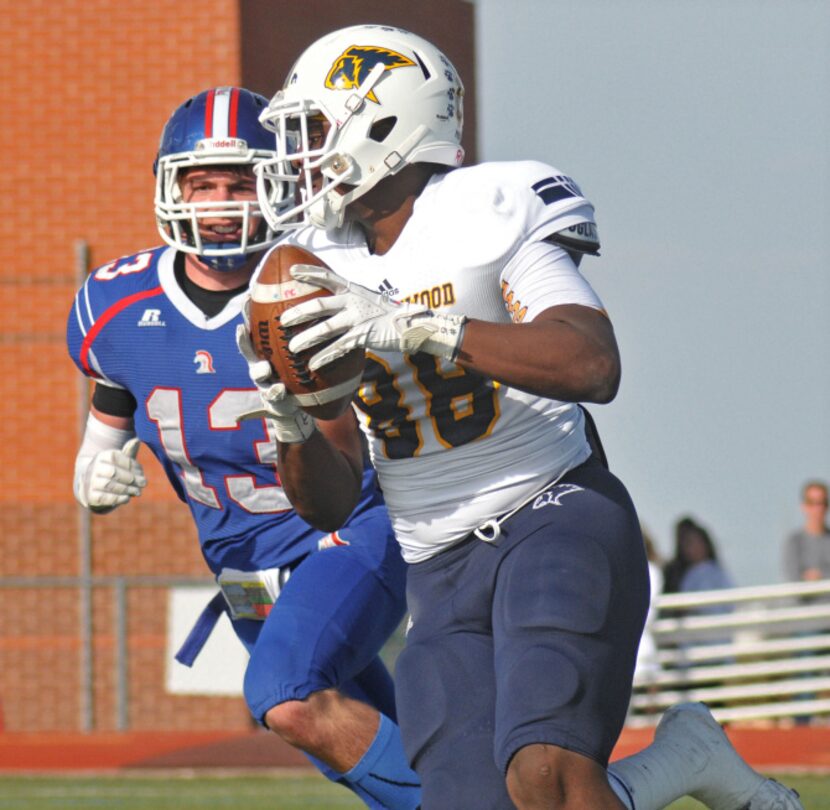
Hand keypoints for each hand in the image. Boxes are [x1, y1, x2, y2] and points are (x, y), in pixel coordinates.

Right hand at [81, 437, 146, 511]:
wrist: (94, 487)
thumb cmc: (114, 471)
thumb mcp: (121, 461)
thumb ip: (129, 452)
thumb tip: (137, 440)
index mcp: (102, 456)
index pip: (116, 458)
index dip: (131, 466)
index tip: (142, 474)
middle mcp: (93, 467)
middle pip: (113, 472)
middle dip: (130, 479)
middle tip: (143, 484)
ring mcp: (89, 482)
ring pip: (108, 485)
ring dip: (126, 489)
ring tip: (137, 492)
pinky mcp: (89, 496)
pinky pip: (103, 497)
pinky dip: (117, 498)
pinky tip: (127, 498)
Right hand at [235, 317, 316, 443]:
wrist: (293, 406)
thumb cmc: (292, 376)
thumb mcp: (292, 359)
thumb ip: (294, 341)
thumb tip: (306, 310)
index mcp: (262, 354)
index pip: (252, 334)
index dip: (247, 318)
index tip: (245, 303)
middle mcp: (259, 366)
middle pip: (247, 351)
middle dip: (243, 340)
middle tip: (241, 328)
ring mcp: (264, 382)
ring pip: (257, 374)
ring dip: (260, 370)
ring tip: (265, 367)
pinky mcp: (273, 398)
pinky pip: (273, 395)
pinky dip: (276, 391)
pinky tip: (280, 389)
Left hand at [280, 265, 466, 370]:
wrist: (415, 325)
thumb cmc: (392, 315)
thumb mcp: (371, 302)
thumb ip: (353, 302)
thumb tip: (335, 307)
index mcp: (354, 290)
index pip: (327, 277)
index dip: (309, 273)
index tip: (292, 272)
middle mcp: (354, 301)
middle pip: (319, 305)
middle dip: (298, 312)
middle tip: (282, 320)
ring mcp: (358, 319)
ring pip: (325, 329)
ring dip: (306, 338)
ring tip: (291, 347)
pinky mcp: (363, 336)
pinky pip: (339, 348)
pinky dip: (324, 357)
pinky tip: (313, 364)